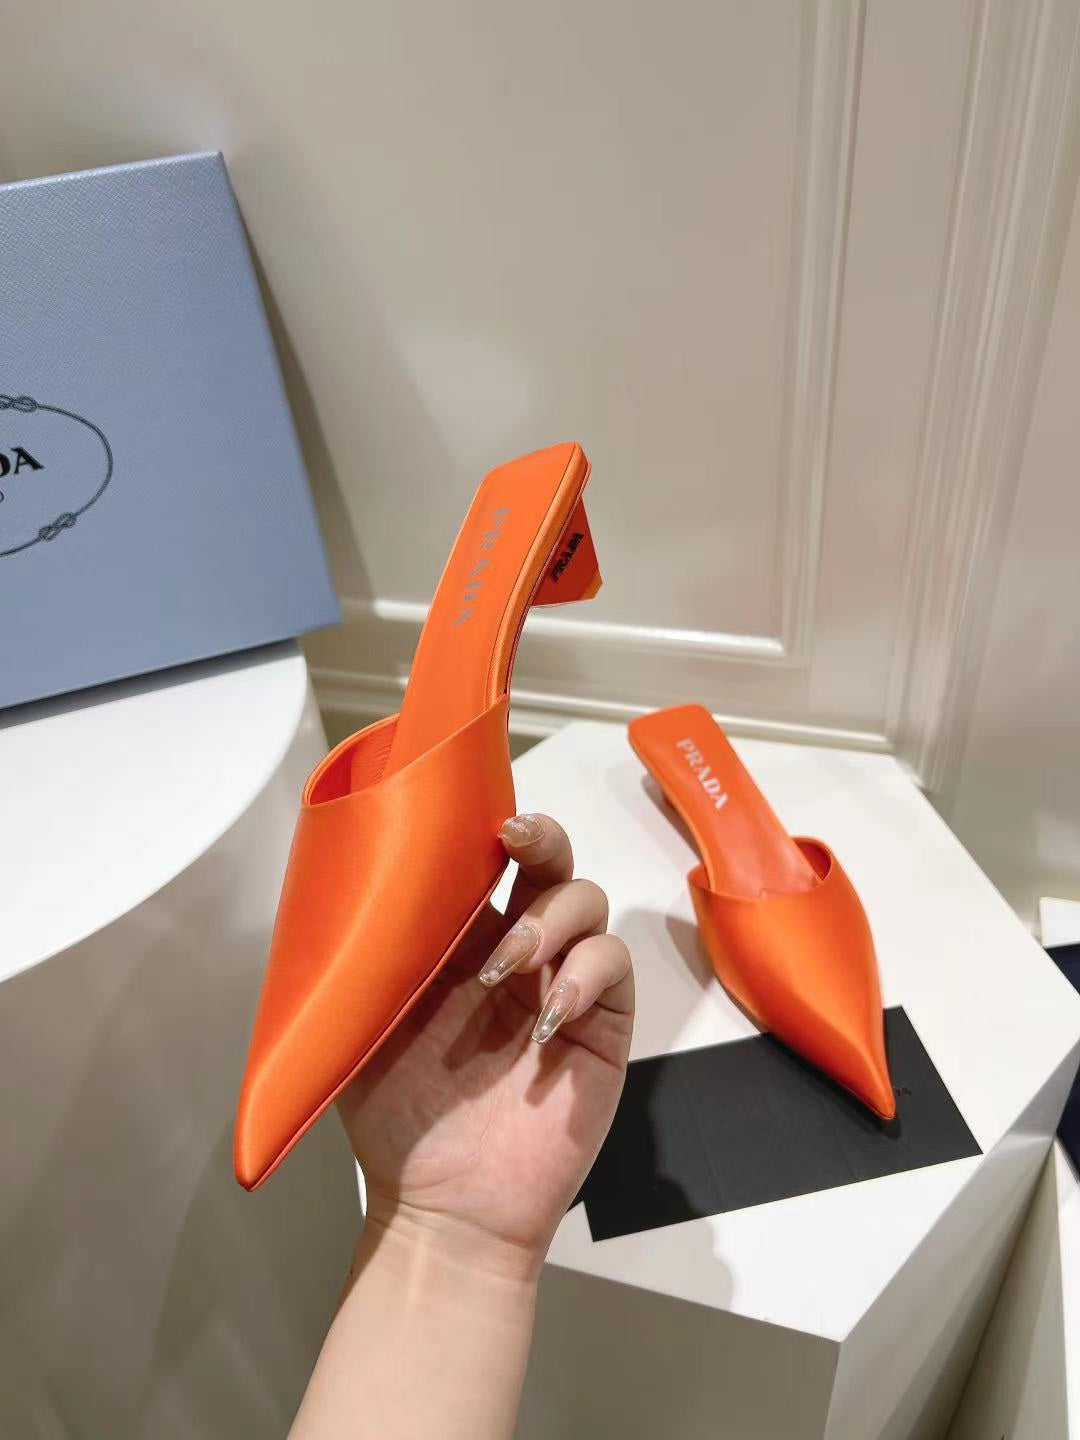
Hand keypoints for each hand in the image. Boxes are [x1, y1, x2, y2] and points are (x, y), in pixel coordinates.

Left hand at [336, 812, 633, 1275]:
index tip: (474, 816)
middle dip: (540, 837)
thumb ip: (359, 964)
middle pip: (548, 861)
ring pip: (586, 901)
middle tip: (514, 840)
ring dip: (551, 917)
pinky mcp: (602, 1025)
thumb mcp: (358, 1030)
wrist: (445, 1208)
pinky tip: (549, 1014)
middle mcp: (515, 950)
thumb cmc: (397, 1122)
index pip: (482, 861)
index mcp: (456, 942)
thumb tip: (336, 892)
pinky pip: (612, 966)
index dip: (484, 826)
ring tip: (510, 966)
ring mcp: (561, 984)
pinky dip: (585, 972)